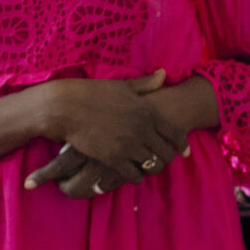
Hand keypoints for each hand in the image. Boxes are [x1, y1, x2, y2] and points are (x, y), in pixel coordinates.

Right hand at [23, 73, 189, 197]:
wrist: (65, 106)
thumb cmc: (93, 93)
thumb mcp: (123, 86)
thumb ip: (146, 84)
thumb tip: (164, 74)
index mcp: (148, 111)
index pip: (175, 133)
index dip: (182, 145)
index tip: (183, 152)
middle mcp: (143, 129)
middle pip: (166, 153)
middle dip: (166, 158)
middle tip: (161, 161)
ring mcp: (129, 144)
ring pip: (152, 165)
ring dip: (151, 168)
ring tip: (146, 168)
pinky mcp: (113, 157)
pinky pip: (133, 174)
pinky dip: (135, 176)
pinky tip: (131, 173)